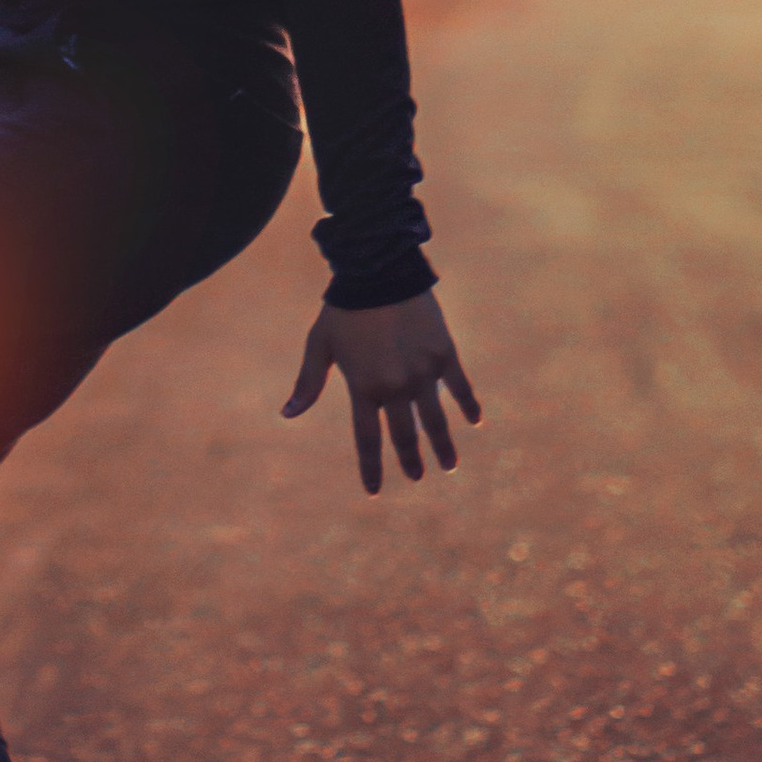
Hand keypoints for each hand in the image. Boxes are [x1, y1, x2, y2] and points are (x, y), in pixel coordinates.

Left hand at [282, 289, 481, 494]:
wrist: (379, 270)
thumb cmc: (344, 308)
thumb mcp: (320, 345)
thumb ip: (308, 383)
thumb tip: (287, 415)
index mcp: (363, 388)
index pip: (367, 440)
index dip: (371, 468)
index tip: (373, 491)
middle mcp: (395, 387)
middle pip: (404, 436)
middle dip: (410, 460)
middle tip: (416, 476)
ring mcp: (422, 373)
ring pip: (435, 421)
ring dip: (442, 446)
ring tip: (448, 465)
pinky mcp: (443, 354)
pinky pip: (459, 387)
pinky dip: (467, 405)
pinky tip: (474, 420)